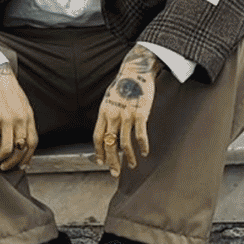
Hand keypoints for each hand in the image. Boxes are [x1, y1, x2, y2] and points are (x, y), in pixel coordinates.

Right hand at [0, 62, 37, 171]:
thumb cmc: (8, 90)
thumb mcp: (22, 106)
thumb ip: (24, 122)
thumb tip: (22, 141)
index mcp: (28, 117)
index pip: (32, 143)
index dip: (27, 158)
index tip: (21, 165)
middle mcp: (20, 119)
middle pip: (19, 149)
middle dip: (11, 162)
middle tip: (3, 166)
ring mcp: (7, 119)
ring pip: (5, 149)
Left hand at [93, 44, 160, 176]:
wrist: (136, 70)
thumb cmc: (123, 85)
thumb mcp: (109, 99)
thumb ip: (107, 115)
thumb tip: (107, 131)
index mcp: (104, 112)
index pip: (98, 137)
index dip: (99, 152)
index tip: (101, 162)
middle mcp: (113, 115)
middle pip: (110, 144)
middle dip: (112, 161)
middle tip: (115, 173)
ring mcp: (127, 115)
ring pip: (125, 143)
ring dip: (128, 158)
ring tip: (132, 165)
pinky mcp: (140, 114)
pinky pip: (140, 135)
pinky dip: (143, 146)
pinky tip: (145, 152)